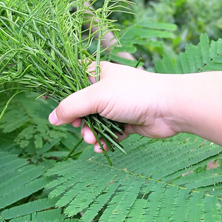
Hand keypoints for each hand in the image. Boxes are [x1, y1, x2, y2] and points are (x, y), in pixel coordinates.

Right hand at [48, 61, 177, 151]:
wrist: (170, 108)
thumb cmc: (133, 94)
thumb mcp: (96, 97)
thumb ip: (71, 107)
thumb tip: (52, 118)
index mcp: (97, 73)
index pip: (72, 81)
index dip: (62, 95)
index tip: (56, 108)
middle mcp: (106, 88)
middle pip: (82, 106)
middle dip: (78, 121)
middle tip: (79, 129)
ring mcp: (117, 106)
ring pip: (95, 122)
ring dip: (91, 134)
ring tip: (92, 141)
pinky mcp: (127, 122)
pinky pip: (109, 133)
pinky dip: (104, 141)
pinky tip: (101, 148)